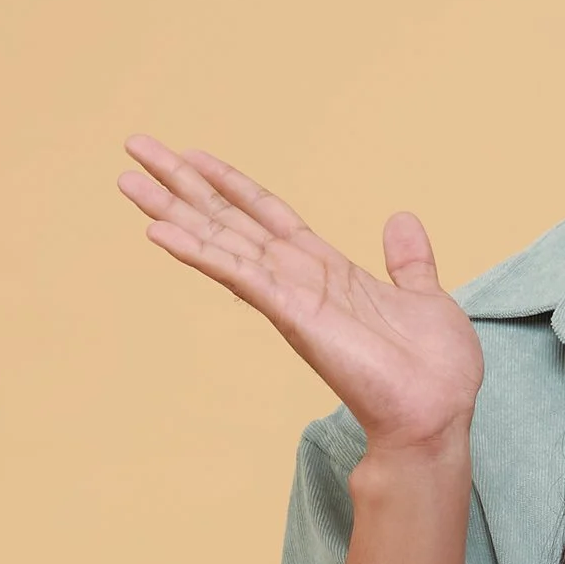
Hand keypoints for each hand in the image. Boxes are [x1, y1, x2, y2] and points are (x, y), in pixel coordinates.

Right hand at [117, 136, 483, 453]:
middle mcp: (299, 279)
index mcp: (327, 270)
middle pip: (228, 220)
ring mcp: (291, 297)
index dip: (231, 184)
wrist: (436, 414)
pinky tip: (159, 233)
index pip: (268, 215)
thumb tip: (402, 218)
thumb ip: (408, 261)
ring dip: (173, 212)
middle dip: (182, 185)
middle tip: (135, 149)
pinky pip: (239, 277)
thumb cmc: (434, 371)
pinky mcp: (293, 316)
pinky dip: (200, 254)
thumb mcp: (424, 297)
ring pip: (220, 243)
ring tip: (128, 181)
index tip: (193, 155)